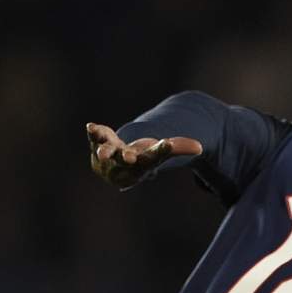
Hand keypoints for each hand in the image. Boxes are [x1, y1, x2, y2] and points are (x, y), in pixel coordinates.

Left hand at [85, 122, 201, 188]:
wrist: (117, 165)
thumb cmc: (143, 158)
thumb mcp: (161, 152)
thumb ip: (179, 148)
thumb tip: (200, 147)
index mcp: (144, 164)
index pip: (154, 156)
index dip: (161, 149)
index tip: (168, 143)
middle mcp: (125, 162)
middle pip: (127, 160)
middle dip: (128, 157)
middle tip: (130, 158)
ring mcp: (110, 155)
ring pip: (108, 152)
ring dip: (105, 150)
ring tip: (102, 152)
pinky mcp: (97, 144)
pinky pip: (96, 139)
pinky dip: (95, 133)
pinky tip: (92, 127)